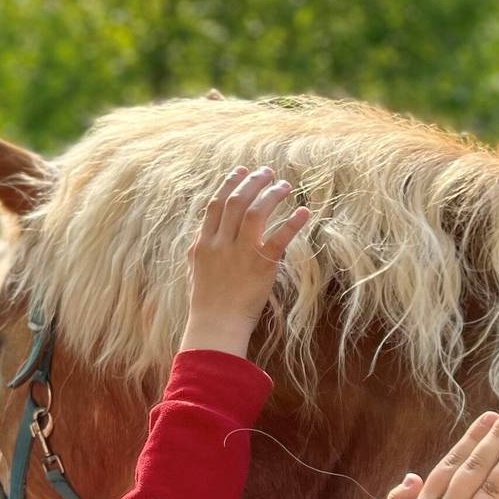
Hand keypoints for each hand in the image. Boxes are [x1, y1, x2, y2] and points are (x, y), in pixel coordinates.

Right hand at [180, 167, 310, 356]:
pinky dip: (292, 222)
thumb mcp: (195, 273)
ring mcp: (239, 253)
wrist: (216, 326)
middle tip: (267, 171)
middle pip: (235, 201)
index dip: (228, 184)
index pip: (215, 205)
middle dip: (252, 182)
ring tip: (285, 186)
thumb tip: (200, 239)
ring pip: (255, 211)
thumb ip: (200, 252)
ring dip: (271, 195)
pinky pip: (279, 237)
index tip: (241, 171)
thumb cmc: (207, 304)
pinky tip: (303, 212)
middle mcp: (220, 243)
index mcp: (203, 244)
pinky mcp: (260, 265)